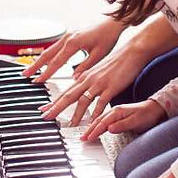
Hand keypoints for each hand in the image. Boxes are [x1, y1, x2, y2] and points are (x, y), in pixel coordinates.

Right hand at [22, 19, 125, 83]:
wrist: (112, 23)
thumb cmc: (108, 36)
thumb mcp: (98, 55)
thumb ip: (85, 67)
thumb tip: (74, 78)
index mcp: (73, 43)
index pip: (57, 62)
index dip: (47, 73)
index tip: (38, 81)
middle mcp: (67, 38)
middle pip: (47, 54)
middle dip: (35, 66)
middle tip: (25, 75)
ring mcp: (67, 36)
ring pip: (49, 50)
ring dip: (39, 60)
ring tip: (31, 70)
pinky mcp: (70, 36)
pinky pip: (54, 47)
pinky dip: (47, 55)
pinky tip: (45, 62)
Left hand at [38, 42, 152, 125]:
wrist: (131, 51)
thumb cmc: (117, 61)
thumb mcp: (98, 70)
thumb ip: (89, 80)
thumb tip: (80, 85)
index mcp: (85, 76)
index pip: (66, 91)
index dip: (54, 102)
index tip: (45, 110)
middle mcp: (89, 79)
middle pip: (68, 96)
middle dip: (56, 108)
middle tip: (46, 116)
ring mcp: (99, 83)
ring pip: (83, 101)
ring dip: (75, 115)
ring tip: (70, 125)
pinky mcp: (111, 87)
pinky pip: (101, 102)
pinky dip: (96, 113)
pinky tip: (93, 122)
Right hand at [82, 100, 165, 140]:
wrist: (155, 109)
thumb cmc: (147, 115)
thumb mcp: (135, 121)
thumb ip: (122, 125)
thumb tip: (109, 129)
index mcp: (117, 111)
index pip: (103, 122)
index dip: (95, 131)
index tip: (89, 138)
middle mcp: (114, 111)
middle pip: (98, 121)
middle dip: (89, 130)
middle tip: (82, 138)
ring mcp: (115, 113)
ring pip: (100, 121)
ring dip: (91, 128)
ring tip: (85, 135)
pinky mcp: (117, 116)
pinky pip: (104, 121)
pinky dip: (97, 125)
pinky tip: (94, 128)